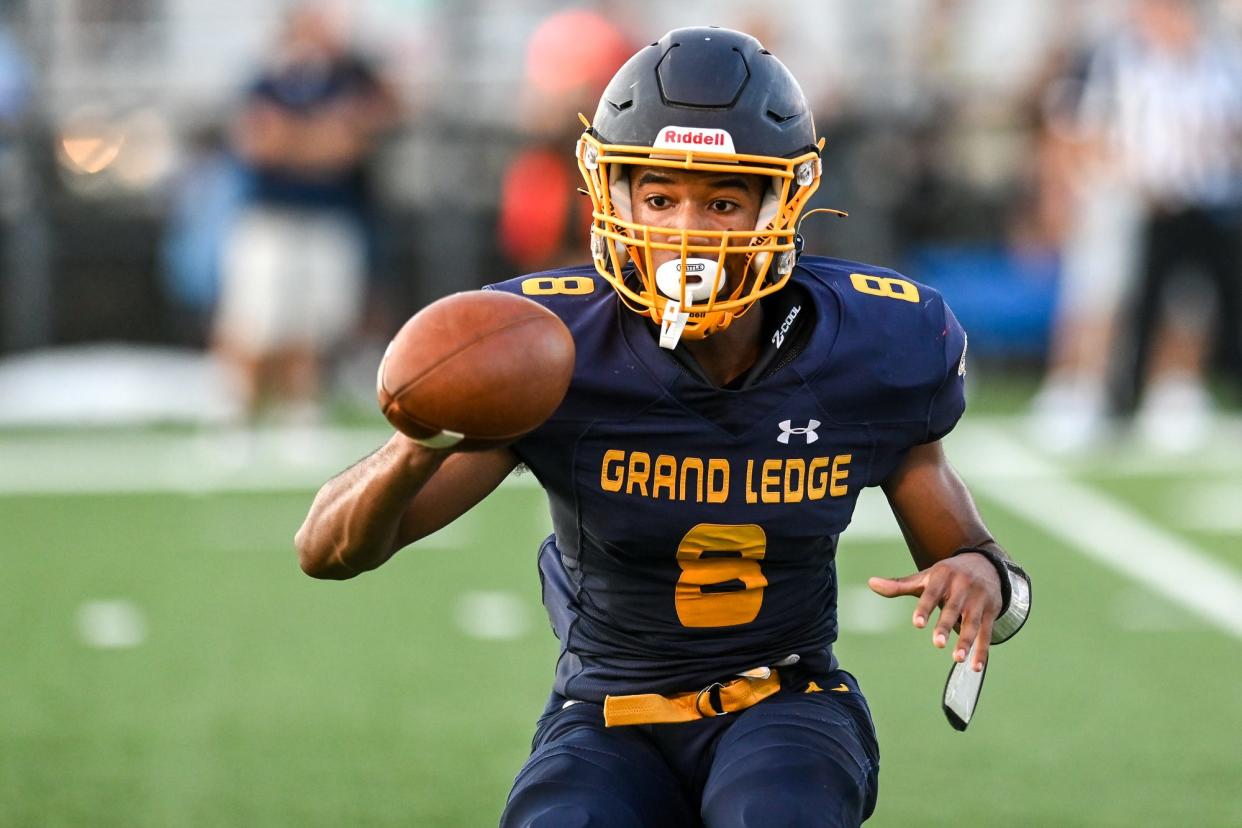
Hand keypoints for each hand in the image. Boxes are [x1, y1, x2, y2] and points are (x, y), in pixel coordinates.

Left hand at [868, 552, 1002, 671]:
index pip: (932, 593)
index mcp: (943, 576)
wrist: (985, 563)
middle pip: (953, 608)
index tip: (917, 624)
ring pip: (973, 622)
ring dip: (966, 641)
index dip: (925, 608)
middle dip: (946, 625)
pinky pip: (987, 632)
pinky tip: (975, 666)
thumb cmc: (947, 575)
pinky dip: (982, 650)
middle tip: (937, 643)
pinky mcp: (991, 611)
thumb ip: (899, 585)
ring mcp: (979, 599)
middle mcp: (962, 586)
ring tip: (957, 659)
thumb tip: (871, 583)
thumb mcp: (925, 577)